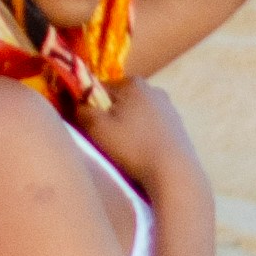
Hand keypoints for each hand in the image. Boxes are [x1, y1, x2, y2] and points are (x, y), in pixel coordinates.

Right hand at [85, 75, 201, 199]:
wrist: (174, 172)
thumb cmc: (132, 147)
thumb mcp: (97, 128)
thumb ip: (82, 110)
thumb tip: (78, 104)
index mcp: (133, 83)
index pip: (99, 89)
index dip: (88, 107)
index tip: (87, 126)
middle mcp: (154, 89)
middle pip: (119, 101)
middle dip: (110, 117)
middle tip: (105, 141)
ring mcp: (169, 108)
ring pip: (136, 116)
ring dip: (127, 129)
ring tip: (125, 152)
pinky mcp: (178, 127)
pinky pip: (151, 128)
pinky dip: (143, 137)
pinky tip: (142, 154)